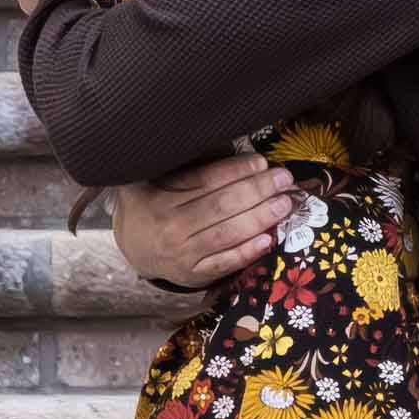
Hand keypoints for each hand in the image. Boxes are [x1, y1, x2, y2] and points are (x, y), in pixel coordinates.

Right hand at [112, 153, 300, 287]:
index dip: (236, 170)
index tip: (262, 162)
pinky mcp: (192, 275)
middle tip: (284, 179)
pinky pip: (224, 263)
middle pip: (220, 206)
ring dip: (260, 218)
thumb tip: (224, 144)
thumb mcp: (151, 179)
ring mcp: (182, 254)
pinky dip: (247, 252)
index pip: (205, 180)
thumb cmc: (152, 204)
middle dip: (257, 190)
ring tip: (284, 204)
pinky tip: (268, 240)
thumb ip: (179, 165)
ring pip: (226, 233)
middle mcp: (170, 225)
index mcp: (160, 196)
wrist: (133, 247)